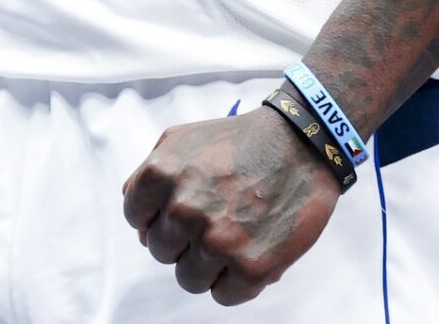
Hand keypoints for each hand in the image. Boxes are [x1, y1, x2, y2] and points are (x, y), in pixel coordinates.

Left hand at [121, 109, 339, 304]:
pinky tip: (251, 251)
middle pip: (162, 252)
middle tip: (216, 217)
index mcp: (160, 176)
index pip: (137, 220)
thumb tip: (141, 231)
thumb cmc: (239, 143)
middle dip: (184, 240)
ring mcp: (217, 241)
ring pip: (189, 279)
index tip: (186, 207)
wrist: (301, 143)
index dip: (160, 216)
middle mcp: (184, 210)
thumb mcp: (180, 141)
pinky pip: (223, 296)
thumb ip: (148, 180)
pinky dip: (236, 282)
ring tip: (233, 236)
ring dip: (207, 265)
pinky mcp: (251, 267)